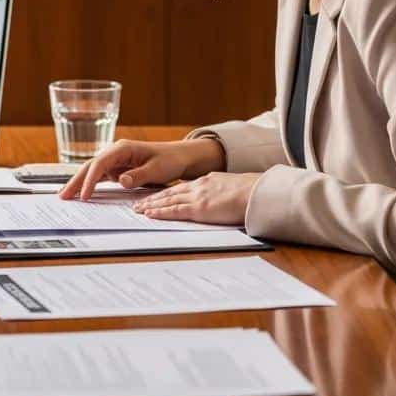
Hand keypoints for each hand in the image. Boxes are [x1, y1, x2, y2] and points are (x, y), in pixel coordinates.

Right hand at [58, 138, 225, 200]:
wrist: (179, 157)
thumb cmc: (169, 160)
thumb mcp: (157, 169)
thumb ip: (138, 175)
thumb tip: (120, 180)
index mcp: (123, 148)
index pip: (100, 163)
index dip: (90, 180)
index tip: (84, 195)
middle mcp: (115, 153)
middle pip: (90, 166)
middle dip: (75, 180)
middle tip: (62, 195)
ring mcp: (115, 161)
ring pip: (92, 171)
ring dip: (79, 183)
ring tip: (65, 196)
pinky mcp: (117, 169)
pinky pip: (100, 177)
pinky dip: (90, 185)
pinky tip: (81, 193)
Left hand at [132, 171, 260, 224]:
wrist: (256, 192)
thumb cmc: (250, 192)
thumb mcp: (230, 186)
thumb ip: (220, 191)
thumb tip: (219, 198)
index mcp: (205, 181)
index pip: (180, 188)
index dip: (165, 193)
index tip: (154, 196)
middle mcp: (197, 187)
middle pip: (169, 193)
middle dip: (152, 198)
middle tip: (138, 203)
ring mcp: (197, 197)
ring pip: (168, 200)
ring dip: (151, 205)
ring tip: (138, 209)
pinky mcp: (199, 208)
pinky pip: (175, 211)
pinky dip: (160, 212)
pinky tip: (150, 214)